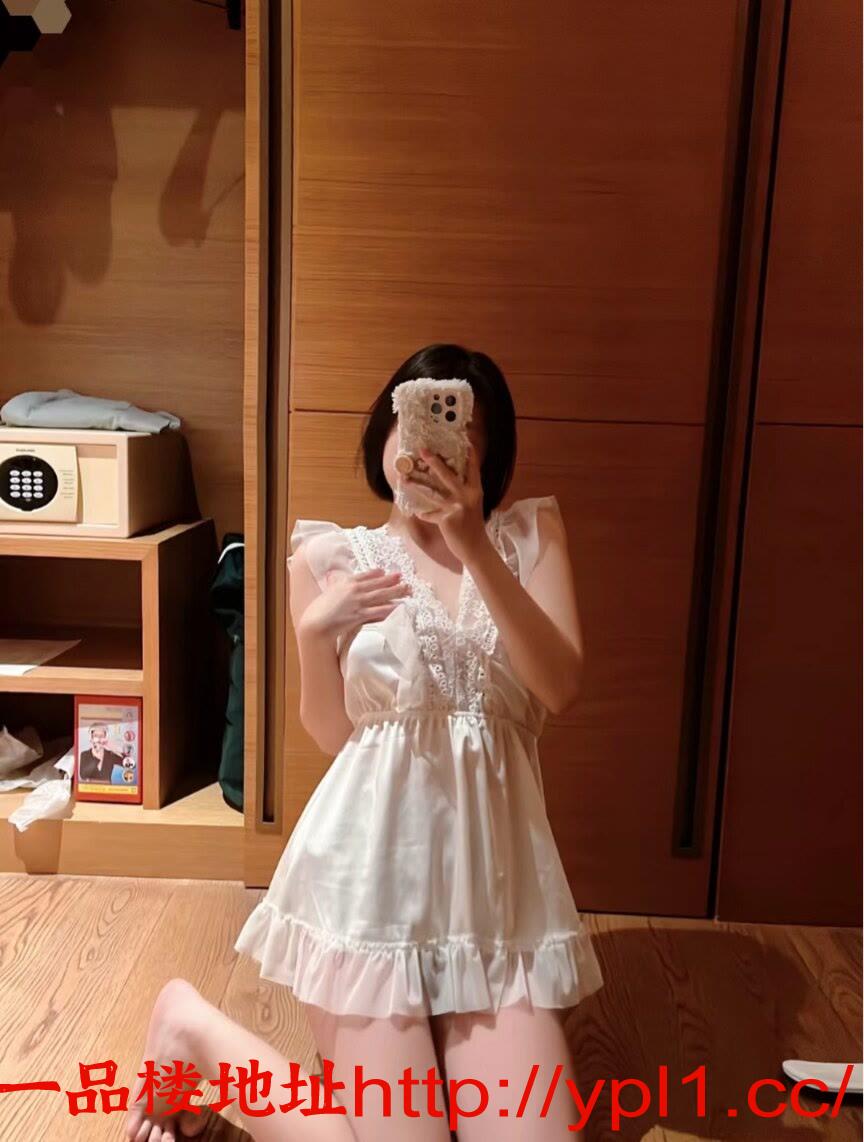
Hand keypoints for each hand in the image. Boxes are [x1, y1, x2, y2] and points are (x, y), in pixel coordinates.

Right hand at [298, 568, 410, 638]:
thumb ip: (333, 584)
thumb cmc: (318, 610)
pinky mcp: (360, 614)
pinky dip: (389, 608)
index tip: (384, 571)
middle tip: (402, 577)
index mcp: (345, 582)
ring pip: (381, 595)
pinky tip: (399, 607)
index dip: (375, 573)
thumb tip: (332, 576)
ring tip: (407, 589)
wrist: (315, 623)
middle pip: (376, 583)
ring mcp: (358, 602)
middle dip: (391, 580)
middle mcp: (353, 589)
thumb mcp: (326, 592)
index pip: (364, 575)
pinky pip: (378, 611)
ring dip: (395, 592)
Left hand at [408, 441, 489, 563]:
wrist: (475, 548)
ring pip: (432, 492)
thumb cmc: (472, 526)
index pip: (473, 468)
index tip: (466, 440)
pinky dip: (423, 514)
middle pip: (448, 475)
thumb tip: (449, 480)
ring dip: (416, 484)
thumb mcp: (473, 505)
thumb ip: (464, 492)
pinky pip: (429, 513)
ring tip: (404, 478)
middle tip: (422, 450)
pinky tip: (417, 513)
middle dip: (434, 461)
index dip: (470, 454)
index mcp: (476, 490)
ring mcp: (456, 507)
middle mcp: (467, 496)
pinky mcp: (446, 519)